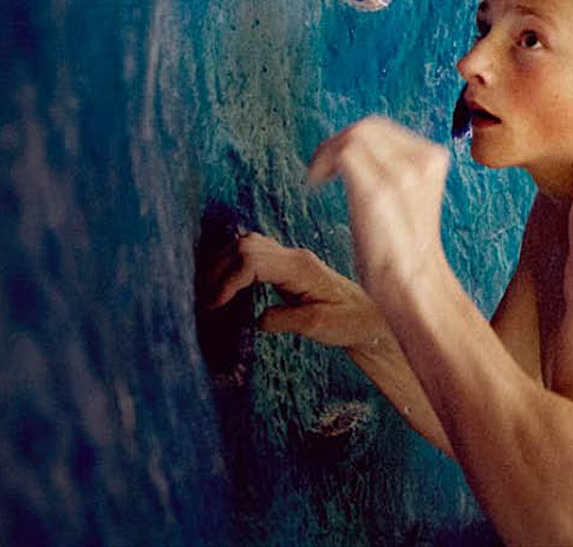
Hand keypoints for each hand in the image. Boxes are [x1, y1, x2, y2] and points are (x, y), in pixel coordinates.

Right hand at [202, 232, 387, 347]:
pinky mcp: (287, 265)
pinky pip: (253, 254)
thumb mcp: (319, 327)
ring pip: (245, 245)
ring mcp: (291, 257)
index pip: (251, 260)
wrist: (370, 317)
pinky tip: (225, 286)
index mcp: (300, 268)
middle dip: (217, 272)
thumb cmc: (349, 322)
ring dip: (222, 266)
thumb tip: (257, 318)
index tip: (214, 305)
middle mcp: (294, 256)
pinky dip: (233, 265)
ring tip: (208, 296)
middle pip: (243, 247)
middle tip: (203, 303)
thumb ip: (285, 320)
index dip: (227, 280)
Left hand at [307, 115, 450, 305]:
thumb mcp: (410, 199)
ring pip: (355, 134)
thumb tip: (363, 154)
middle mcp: (422, 160)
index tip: (338, 162)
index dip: (355, 139)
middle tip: (322, 168)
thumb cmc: (405, 251)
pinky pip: (343, 152)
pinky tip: (315, 184)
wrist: (413, 284)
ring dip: (328, 151)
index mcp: (434, 160)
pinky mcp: (378, 190)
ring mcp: (402, 174)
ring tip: (317, 176)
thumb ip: (397, 172)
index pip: (386, 129)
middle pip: (369, 126)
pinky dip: (322, 163)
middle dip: (339, 141)